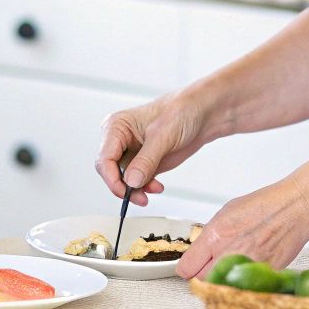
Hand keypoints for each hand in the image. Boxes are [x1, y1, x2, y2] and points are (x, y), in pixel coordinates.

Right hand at [95, 90, 211, 202]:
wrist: (203, 114)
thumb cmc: (181, 112)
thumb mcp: (163, 136)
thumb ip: (145, 160)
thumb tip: (131, 181)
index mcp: (117, 126)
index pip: (104, 158)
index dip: (112, 178)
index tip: (125, 191)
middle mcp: (120, 140)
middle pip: (110, 172)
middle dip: (124, 187)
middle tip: (140, 197)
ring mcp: (132, 152)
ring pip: (124, 180)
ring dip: (137, 189)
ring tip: (155, 189)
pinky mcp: (144, 163)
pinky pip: (137, 182)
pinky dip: (145, 188)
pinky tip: (157, 186)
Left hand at [176, 177, 308, 280]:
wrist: (294, 209)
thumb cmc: (264, 206)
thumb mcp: (227, 214)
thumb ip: (211, 235)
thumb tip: (200, 250)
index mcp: (216, 236)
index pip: (186, 267)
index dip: (187, 268)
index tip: (190, 266)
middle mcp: (228, 253)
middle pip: (201, 281)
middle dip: (202, 276)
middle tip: (209, 268)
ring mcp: (246, 266)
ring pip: (222, 287)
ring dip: (222, 281)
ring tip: (229, 269)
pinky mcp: (262, 275)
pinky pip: (244, 287)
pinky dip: (242, 282)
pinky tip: (245, 271)